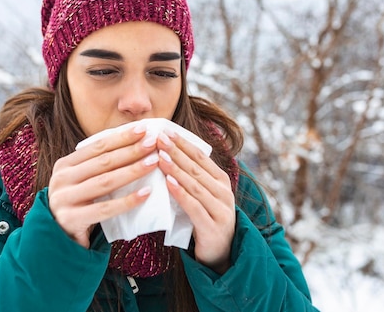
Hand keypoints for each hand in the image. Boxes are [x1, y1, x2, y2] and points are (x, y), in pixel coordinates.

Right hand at [48, 125, 157, 247]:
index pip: (98, 147)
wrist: (58, 237)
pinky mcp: (71, 219)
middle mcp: (62, 179)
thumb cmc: (79, 204)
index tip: (144, 129)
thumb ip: (99, 165)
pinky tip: (146, 193)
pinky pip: (105, 209)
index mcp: (65, 165)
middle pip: (103, 162)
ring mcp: (64, 199)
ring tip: (154, 162)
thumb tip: (135, 142)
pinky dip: (128, 200)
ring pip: (105, 182)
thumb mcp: (82, 180)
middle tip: (154, 142)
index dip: (122, 137)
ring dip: (132, 170)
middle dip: (131, 150)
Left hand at [156, 131, 234, 273]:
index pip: (200, 156)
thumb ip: (191, 177)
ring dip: (176, 169)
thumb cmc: (205, 218)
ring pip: (195, 185)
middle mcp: (224, 191)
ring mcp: (220, 209)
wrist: (221, 253)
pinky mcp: (212, 226)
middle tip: (159, 138)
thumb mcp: (201, 194)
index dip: (183, 143)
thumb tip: (166, 153)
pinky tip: (168, 183)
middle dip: (176, 151)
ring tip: (160, 157)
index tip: (165, 131)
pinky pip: (194, 206)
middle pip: (196, 168)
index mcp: (221, 179)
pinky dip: (181, 193)